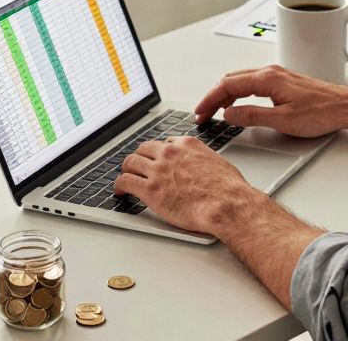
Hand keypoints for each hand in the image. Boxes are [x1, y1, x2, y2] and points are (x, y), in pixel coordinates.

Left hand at [114, 137, 259, 235]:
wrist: (226, 204)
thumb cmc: (228, 189)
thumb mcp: (218, 163)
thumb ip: (204, 161)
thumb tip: (204, 167)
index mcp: (186, 145)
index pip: (165, 142)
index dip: (158, 153)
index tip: (156, 160)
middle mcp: (170, 153)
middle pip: (144, 149)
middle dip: (140, 158)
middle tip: (137, 167)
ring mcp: (158, 171)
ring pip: (130, 162)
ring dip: (127, 170)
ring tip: (125, 178)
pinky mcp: (150, 190)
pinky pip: (125, 181)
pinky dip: (119, 186)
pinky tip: (120, 191)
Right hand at [194, 64, 347, 137]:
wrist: (347, 107)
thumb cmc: (322, 112)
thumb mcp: (283, 120)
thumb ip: (252, 116)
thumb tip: (229, 115)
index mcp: (267, 79)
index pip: (227, 86)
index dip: (210, 100)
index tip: (200, 113)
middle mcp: (270, 72)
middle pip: (231, 80)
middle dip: (213, 96)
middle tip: (203, 113)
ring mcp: (277, 75)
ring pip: (241, 80)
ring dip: (225, 94)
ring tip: (216, 112)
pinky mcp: (283, 81)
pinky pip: (252, 83)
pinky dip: (239, 93)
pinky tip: (239, 105)